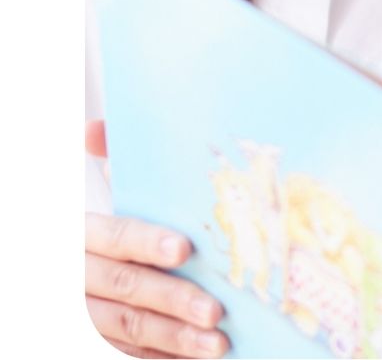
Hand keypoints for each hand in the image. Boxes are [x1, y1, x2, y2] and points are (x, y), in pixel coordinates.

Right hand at [85, 121, 228, 357]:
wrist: (81, 262)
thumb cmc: (118, 216)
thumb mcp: (116, 186)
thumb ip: (113, 156)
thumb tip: (92, 128)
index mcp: (82, 234)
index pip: (116, 238)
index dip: (148, 243)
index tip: (185, 249)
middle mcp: (79, 275)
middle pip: (126, 288)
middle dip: (173, 299)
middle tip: (216, 309)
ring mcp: (86, 311)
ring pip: (128, 329)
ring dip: (175, 337)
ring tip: (218, 342)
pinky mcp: (100, 338)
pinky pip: (129, 352)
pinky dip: (164, 357)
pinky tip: (197, 359)